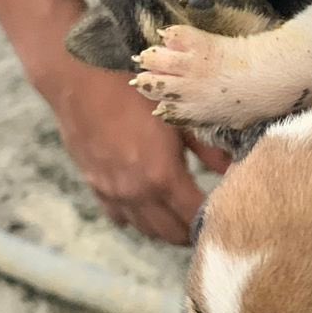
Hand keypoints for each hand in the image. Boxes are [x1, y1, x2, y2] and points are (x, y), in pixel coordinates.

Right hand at [47, 63, 229, 244]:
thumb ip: (208, 149)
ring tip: (182, 215)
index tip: (225, 213)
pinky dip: (136, 218)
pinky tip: (148, 205)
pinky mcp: (94, 186)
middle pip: (171, 233)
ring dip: (166, 227)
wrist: (78, 78)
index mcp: (162, 177)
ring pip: (145, 229)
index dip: (212, 218)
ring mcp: (113, 192)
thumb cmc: (133, 92)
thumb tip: (232, 169)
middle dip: (192, 230)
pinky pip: (119, 217)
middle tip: (206, 218)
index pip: (195, 216)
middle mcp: (137, 192)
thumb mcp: (179, 117)